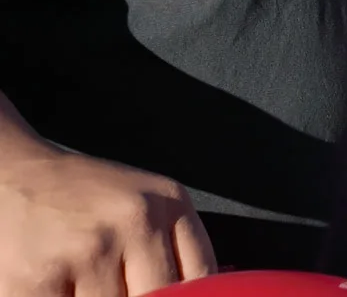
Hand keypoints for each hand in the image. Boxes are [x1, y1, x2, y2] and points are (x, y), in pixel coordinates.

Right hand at [0, 147, 216, 295]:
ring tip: (85, 283)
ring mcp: (87, 249)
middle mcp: (135, 220)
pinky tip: (61, 289)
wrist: (11, 174)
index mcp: (170, 202)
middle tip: (118, 284)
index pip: (202, 278)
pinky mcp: (36, 278)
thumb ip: (178, 248)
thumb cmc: (85, 197)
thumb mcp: (147, 204)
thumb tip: (213, 289)